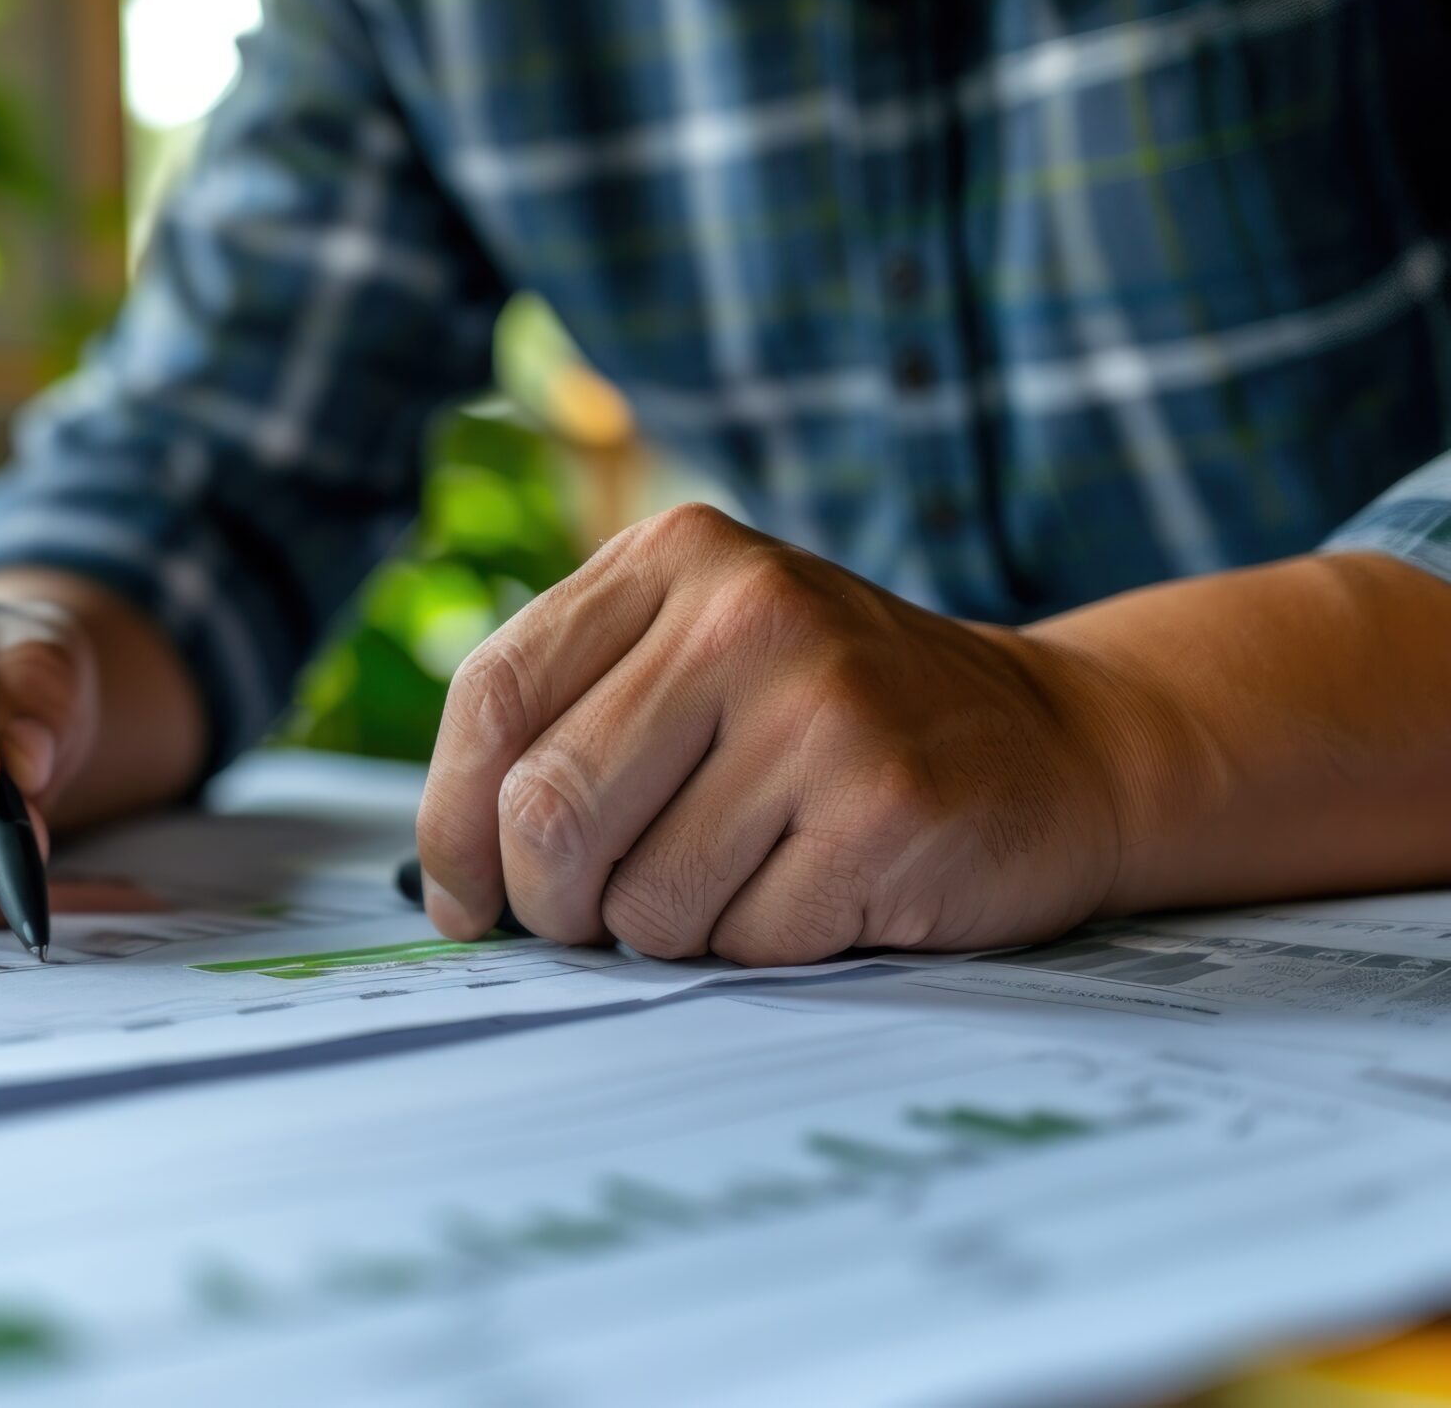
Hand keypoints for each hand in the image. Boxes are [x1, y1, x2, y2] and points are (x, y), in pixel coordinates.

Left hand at [415, 504, 1142, 964]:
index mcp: (672, 557)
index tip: (460, 898)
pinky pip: (746, 941)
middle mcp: (745, 612)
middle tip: (587, 921)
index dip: (449, 821)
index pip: (492, 697)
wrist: (1057, 743)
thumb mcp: (695, 661)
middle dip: (549, 902)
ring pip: (643, 898)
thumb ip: (571, 724)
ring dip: (670, 929)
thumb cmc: (829, 723)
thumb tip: (448, 877)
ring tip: (741, 879)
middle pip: (549, 809)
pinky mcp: (886, 808)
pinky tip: (821, 891)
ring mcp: (824, 706)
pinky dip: (763, 947)